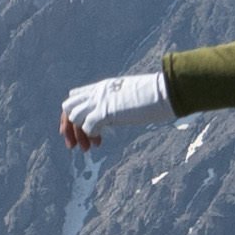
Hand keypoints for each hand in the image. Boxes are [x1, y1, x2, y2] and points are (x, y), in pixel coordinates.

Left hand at [58, 70, 172, 150]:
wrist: (166, 92)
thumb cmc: (155, 96)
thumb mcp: (129, 97)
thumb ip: (117, 103)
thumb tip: (116, 114)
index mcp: (103, 87)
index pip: (75, 96)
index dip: (74, 116)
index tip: (80, 131)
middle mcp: (98, 92)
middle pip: (68, 107)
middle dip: (69, 127)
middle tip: (77, 145)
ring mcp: (101, 100)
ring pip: (73, 116)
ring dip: (79, 134)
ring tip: (89, 147)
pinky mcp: (107, 111)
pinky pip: (87, 125)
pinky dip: (89, 135)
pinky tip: (99, 141)